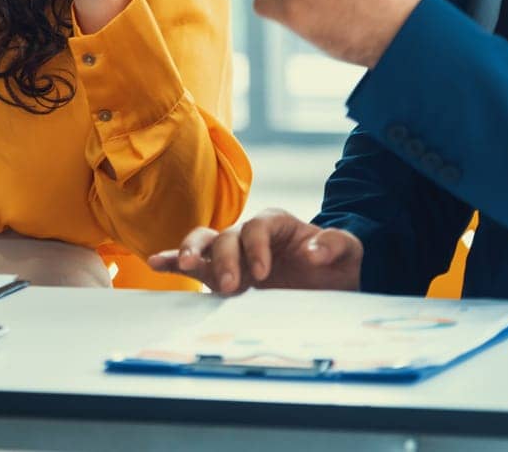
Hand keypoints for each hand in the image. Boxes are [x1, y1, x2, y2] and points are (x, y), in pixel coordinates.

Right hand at [146, 208, 362, 293]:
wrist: (330, 284)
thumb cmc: (338, 264)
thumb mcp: (350, 253)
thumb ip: (336, 245)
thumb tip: (312, 253)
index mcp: (276, 223)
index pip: (258, 226)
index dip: (256, 247)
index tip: (262, 273)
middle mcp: (249, 234)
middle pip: (226, 234)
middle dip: (224, 257)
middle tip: (230, 285)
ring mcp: (232, 253)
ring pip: (203, 242)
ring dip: (193, 253)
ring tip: (187, 267)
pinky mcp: (221, 273)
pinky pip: (192, 262)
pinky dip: (173, 260)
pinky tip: (157, 262)